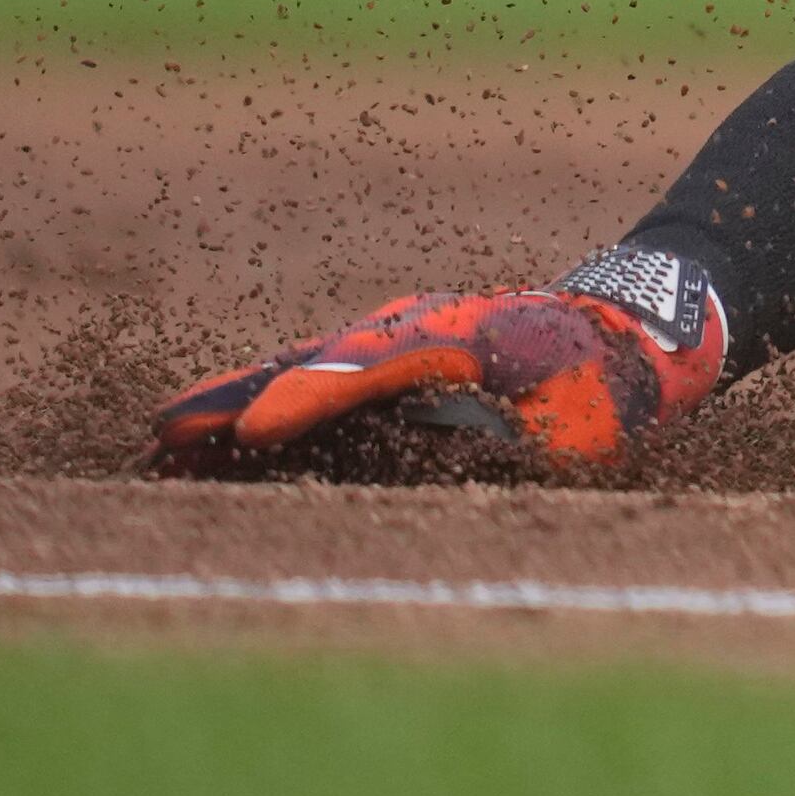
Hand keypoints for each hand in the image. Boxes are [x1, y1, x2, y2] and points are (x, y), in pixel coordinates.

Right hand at [149, 259, 728, 470]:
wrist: (634, 323)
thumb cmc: (609, 383)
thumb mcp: (577, 427)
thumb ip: (508, 450)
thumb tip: (440, 471)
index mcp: (458, 340)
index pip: (367, 369)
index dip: (307, 402)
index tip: (249, 430)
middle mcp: (414, 332)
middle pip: (308, 367)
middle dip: (234, 403)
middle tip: (160, 440)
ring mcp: (399, 341)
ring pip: (299, 373)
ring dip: (232, 408)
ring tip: (160, 445)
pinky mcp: (394, 363)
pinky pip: (316, 385)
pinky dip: (265, 409)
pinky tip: (218, 443)